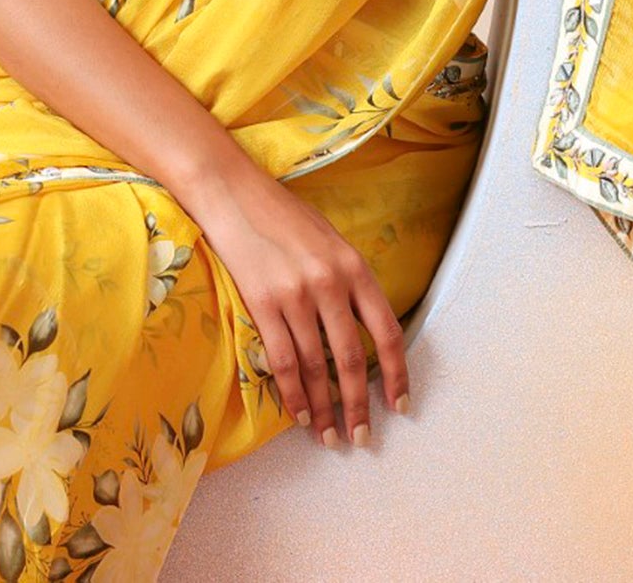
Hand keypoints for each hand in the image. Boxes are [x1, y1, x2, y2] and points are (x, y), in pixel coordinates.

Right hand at [186, 160, 409, 447]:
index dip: (396, 374)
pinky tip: (299, 414)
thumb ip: (349, 282)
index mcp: (354, 266)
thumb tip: (364, 329)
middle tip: (362, 438)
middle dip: (358, 406)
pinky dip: (293, 394)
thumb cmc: (283, 216)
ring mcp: (295, 295)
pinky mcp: (263, 304)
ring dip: (324, 409)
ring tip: (328, 437)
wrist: (233, 193)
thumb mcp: (331, 241)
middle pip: (351, 359)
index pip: (386, 331)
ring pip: (316, 368)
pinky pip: (283, 361)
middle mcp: (330, 283)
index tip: (400, 405)